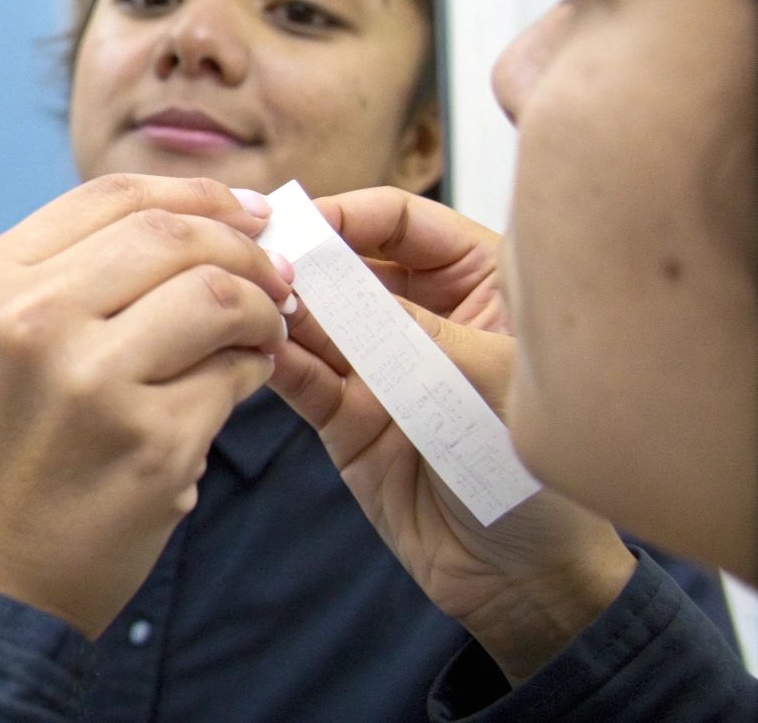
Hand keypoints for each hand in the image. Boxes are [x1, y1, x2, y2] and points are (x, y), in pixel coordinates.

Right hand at [0, 175, 292, 638]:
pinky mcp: (149, 445)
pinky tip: (239, 386)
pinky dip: (253, 372)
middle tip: (275, 270)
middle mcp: (30, 320)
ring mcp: (90, 382)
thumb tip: (193, 224)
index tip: (245, 208)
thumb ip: (65, 278)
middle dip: (243, 245)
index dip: (197, 193)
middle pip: (174, 235)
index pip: (113, 195)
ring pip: (217, 295)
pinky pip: (234, 377)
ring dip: (260, 306)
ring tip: (262, 329)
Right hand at [271, 192, 633, 684]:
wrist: (526, 582)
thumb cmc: (547, 480)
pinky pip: (303, 378)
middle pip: (348, 264)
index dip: (351, 214)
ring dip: (284, 308)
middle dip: (304, 258)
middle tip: (257, 255)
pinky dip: (278, 362)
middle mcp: (424, 317)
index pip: (402, 221)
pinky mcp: (346, 418)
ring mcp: (380, 368)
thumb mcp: (490, 385)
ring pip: (318, 319)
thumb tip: (335, 279)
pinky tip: (258, 349)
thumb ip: (411, 328)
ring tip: (249, 300)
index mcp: (480, 285)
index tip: (304, 222)